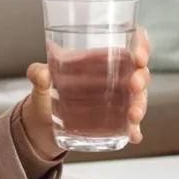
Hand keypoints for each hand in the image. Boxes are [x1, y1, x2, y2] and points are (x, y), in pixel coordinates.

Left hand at [21, 24, 151, 154]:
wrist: (40, 126)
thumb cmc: (46, 94)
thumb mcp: (40, 81)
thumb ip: (37, 74)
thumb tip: (42, 74)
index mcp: (99, 59)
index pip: (128, 44)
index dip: (141, 45)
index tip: (139, 55)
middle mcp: (112, 78)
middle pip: (138, 71)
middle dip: (141, 77)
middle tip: (133, 86)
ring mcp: (116, 100)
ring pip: (139, 98)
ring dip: (140, 105)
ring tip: (132, 116)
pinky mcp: (114, 122)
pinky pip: (130, 125)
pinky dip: (135, 129)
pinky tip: (134, 135)